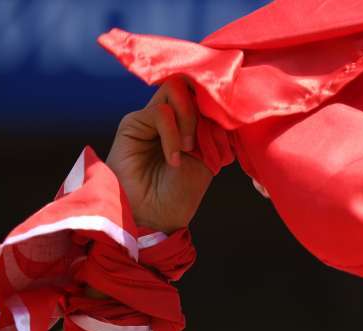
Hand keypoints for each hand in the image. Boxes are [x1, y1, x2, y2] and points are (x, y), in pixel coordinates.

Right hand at [106, 78, 213, 232]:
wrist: (154, 214)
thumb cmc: (181, 193)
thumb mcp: (207, 160)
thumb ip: (211, 131)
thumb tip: (218, 108)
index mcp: (195, 124)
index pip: (208, 97)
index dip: (220, 108)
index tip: (227, 130)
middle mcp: (175, 117)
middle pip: (193, 85)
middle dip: (205, 107)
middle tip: (207, 138)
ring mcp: (154, 117)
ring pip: (176, 89)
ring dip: (189, 118)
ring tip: (189, 148)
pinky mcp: (134, 122)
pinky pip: (161, 112)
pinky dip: (173, 133)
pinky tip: (173, 157)